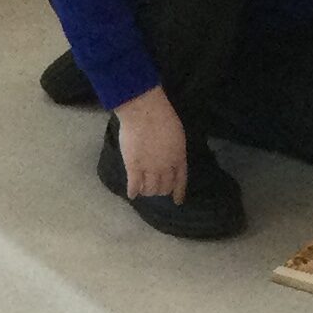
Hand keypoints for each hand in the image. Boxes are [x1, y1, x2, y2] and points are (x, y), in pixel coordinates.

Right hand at [115, 85, 189, 203]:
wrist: (144, 111)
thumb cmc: (162, 116)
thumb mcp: (177, 134)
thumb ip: (176, 149)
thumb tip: (173, 158)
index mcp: (178, 158)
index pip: (180, 180)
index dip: (178, 192)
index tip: (177, 201)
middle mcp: (165, 167)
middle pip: (164, 187)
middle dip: (161, 191)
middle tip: (155, 189)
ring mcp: (149, 168)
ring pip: (150, 189)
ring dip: (147, 192)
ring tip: (143, 190)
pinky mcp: (134, 167)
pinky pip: (134, 185)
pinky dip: (133, 192)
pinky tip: (132, 195)